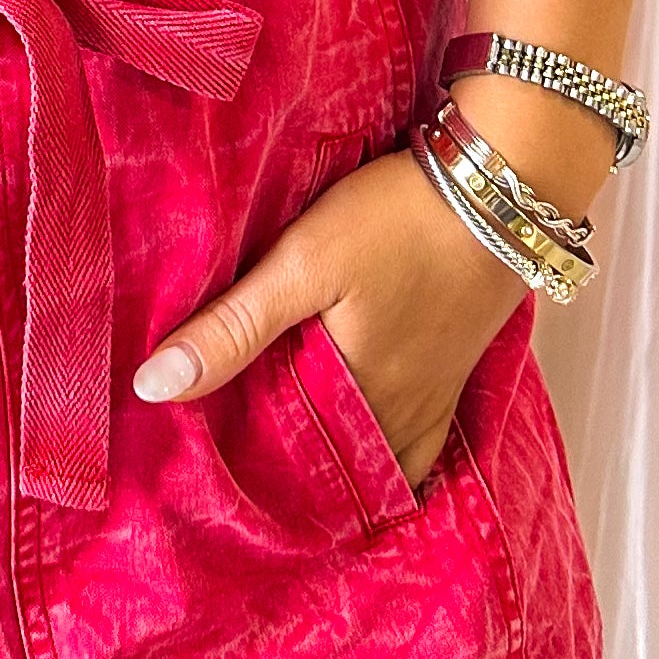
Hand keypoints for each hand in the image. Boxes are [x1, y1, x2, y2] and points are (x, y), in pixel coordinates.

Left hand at [134, 149, 526, 490]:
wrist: (505, 187)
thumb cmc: (399, 221)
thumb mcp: (303, 264)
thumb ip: (233, 327)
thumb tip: (153, 387)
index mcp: (357, 402)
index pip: (286, 466)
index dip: (240, 466)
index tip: (194, 462)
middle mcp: (401, 419)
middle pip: (332, 468)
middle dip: (285, 471)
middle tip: (227, 461)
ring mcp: (435, 400)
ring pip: (374, 457)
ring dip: (333, 460)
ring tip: (282, 451)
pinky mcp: (455, 373)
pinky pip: (417, 442)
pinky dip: (385, 450)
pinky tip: (358, 436)